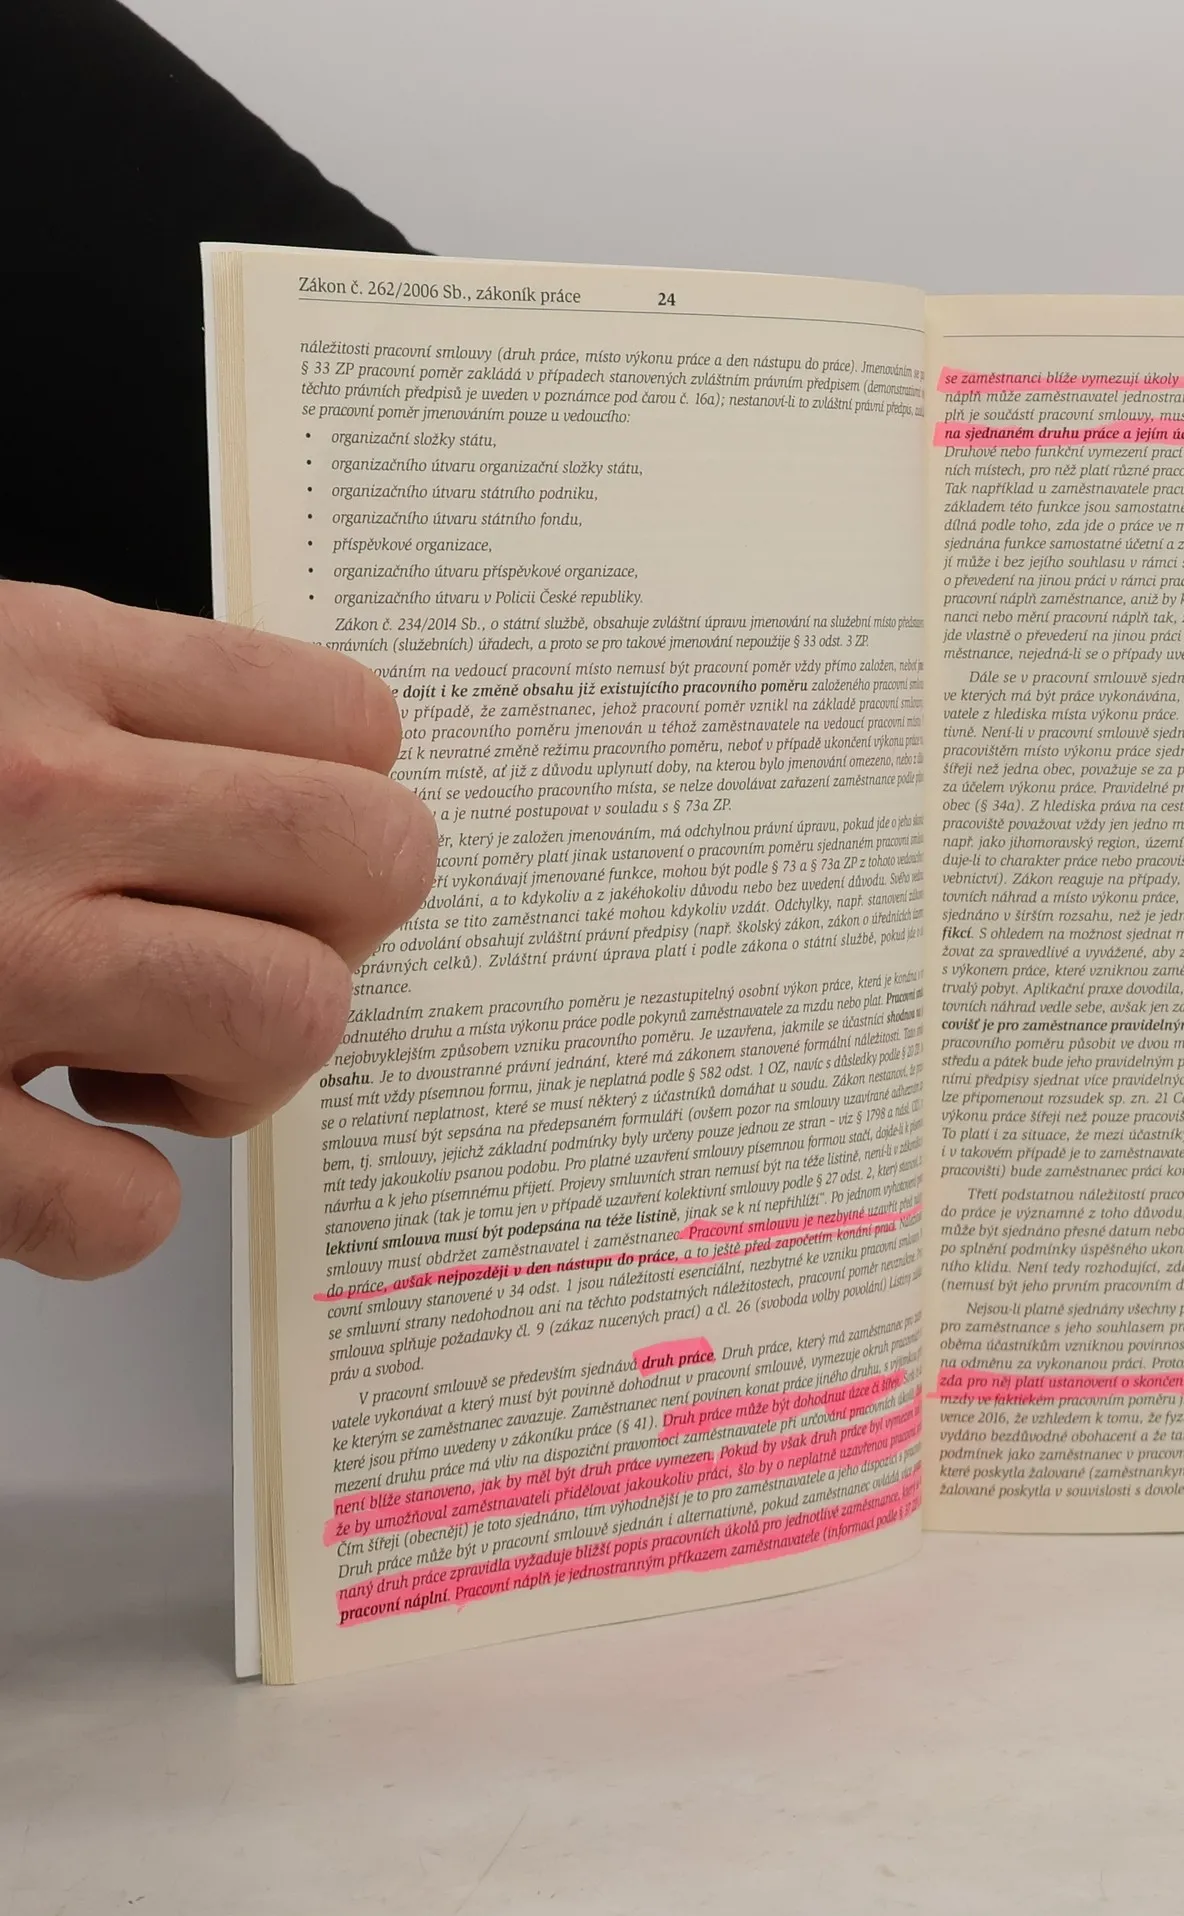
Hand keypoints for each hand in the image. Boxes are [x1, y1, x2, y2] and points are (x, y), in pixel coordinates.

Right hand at [0, 582, 435, 1278]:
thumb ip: (116, 715)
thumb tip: (304, 781)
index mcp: (44, 666)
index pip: (353, 718)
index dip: (348, 804)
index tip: (289, 853)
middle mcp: (32, 795)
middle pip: (377, 856)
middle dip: (338, 931)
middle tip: (237, 954)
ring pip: (296, 1017)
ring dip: (240, 1072)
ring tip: (127, 1060)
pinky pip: (123, 1211)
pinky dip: (103, 1211)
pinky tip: (41, 1161)